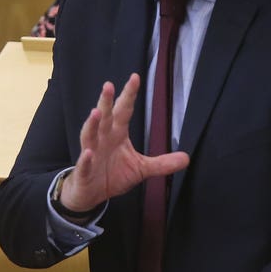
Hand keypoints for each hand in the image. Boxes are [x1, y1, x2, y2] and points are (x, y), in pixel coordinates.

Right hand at [60, 74, 189, 211]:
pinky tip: (89, 153)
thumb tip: (186, 158)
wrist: (91, 194)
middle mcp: (102, 139)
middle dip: (106, 102)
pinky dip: (86, 158)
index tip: (135, 77)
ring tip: (96, 112)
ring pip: (89, 135)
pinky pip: (84, 163)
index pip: (124, 110)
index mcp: (117, 134)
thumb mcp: (142, 168)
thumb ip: (163, 163)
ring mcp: (91, 153)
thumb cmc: (113, 175)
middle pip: (104, 117)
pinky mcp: (84, 171)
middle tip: (109, 85)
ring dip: (92, 124)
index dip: (129, 95)